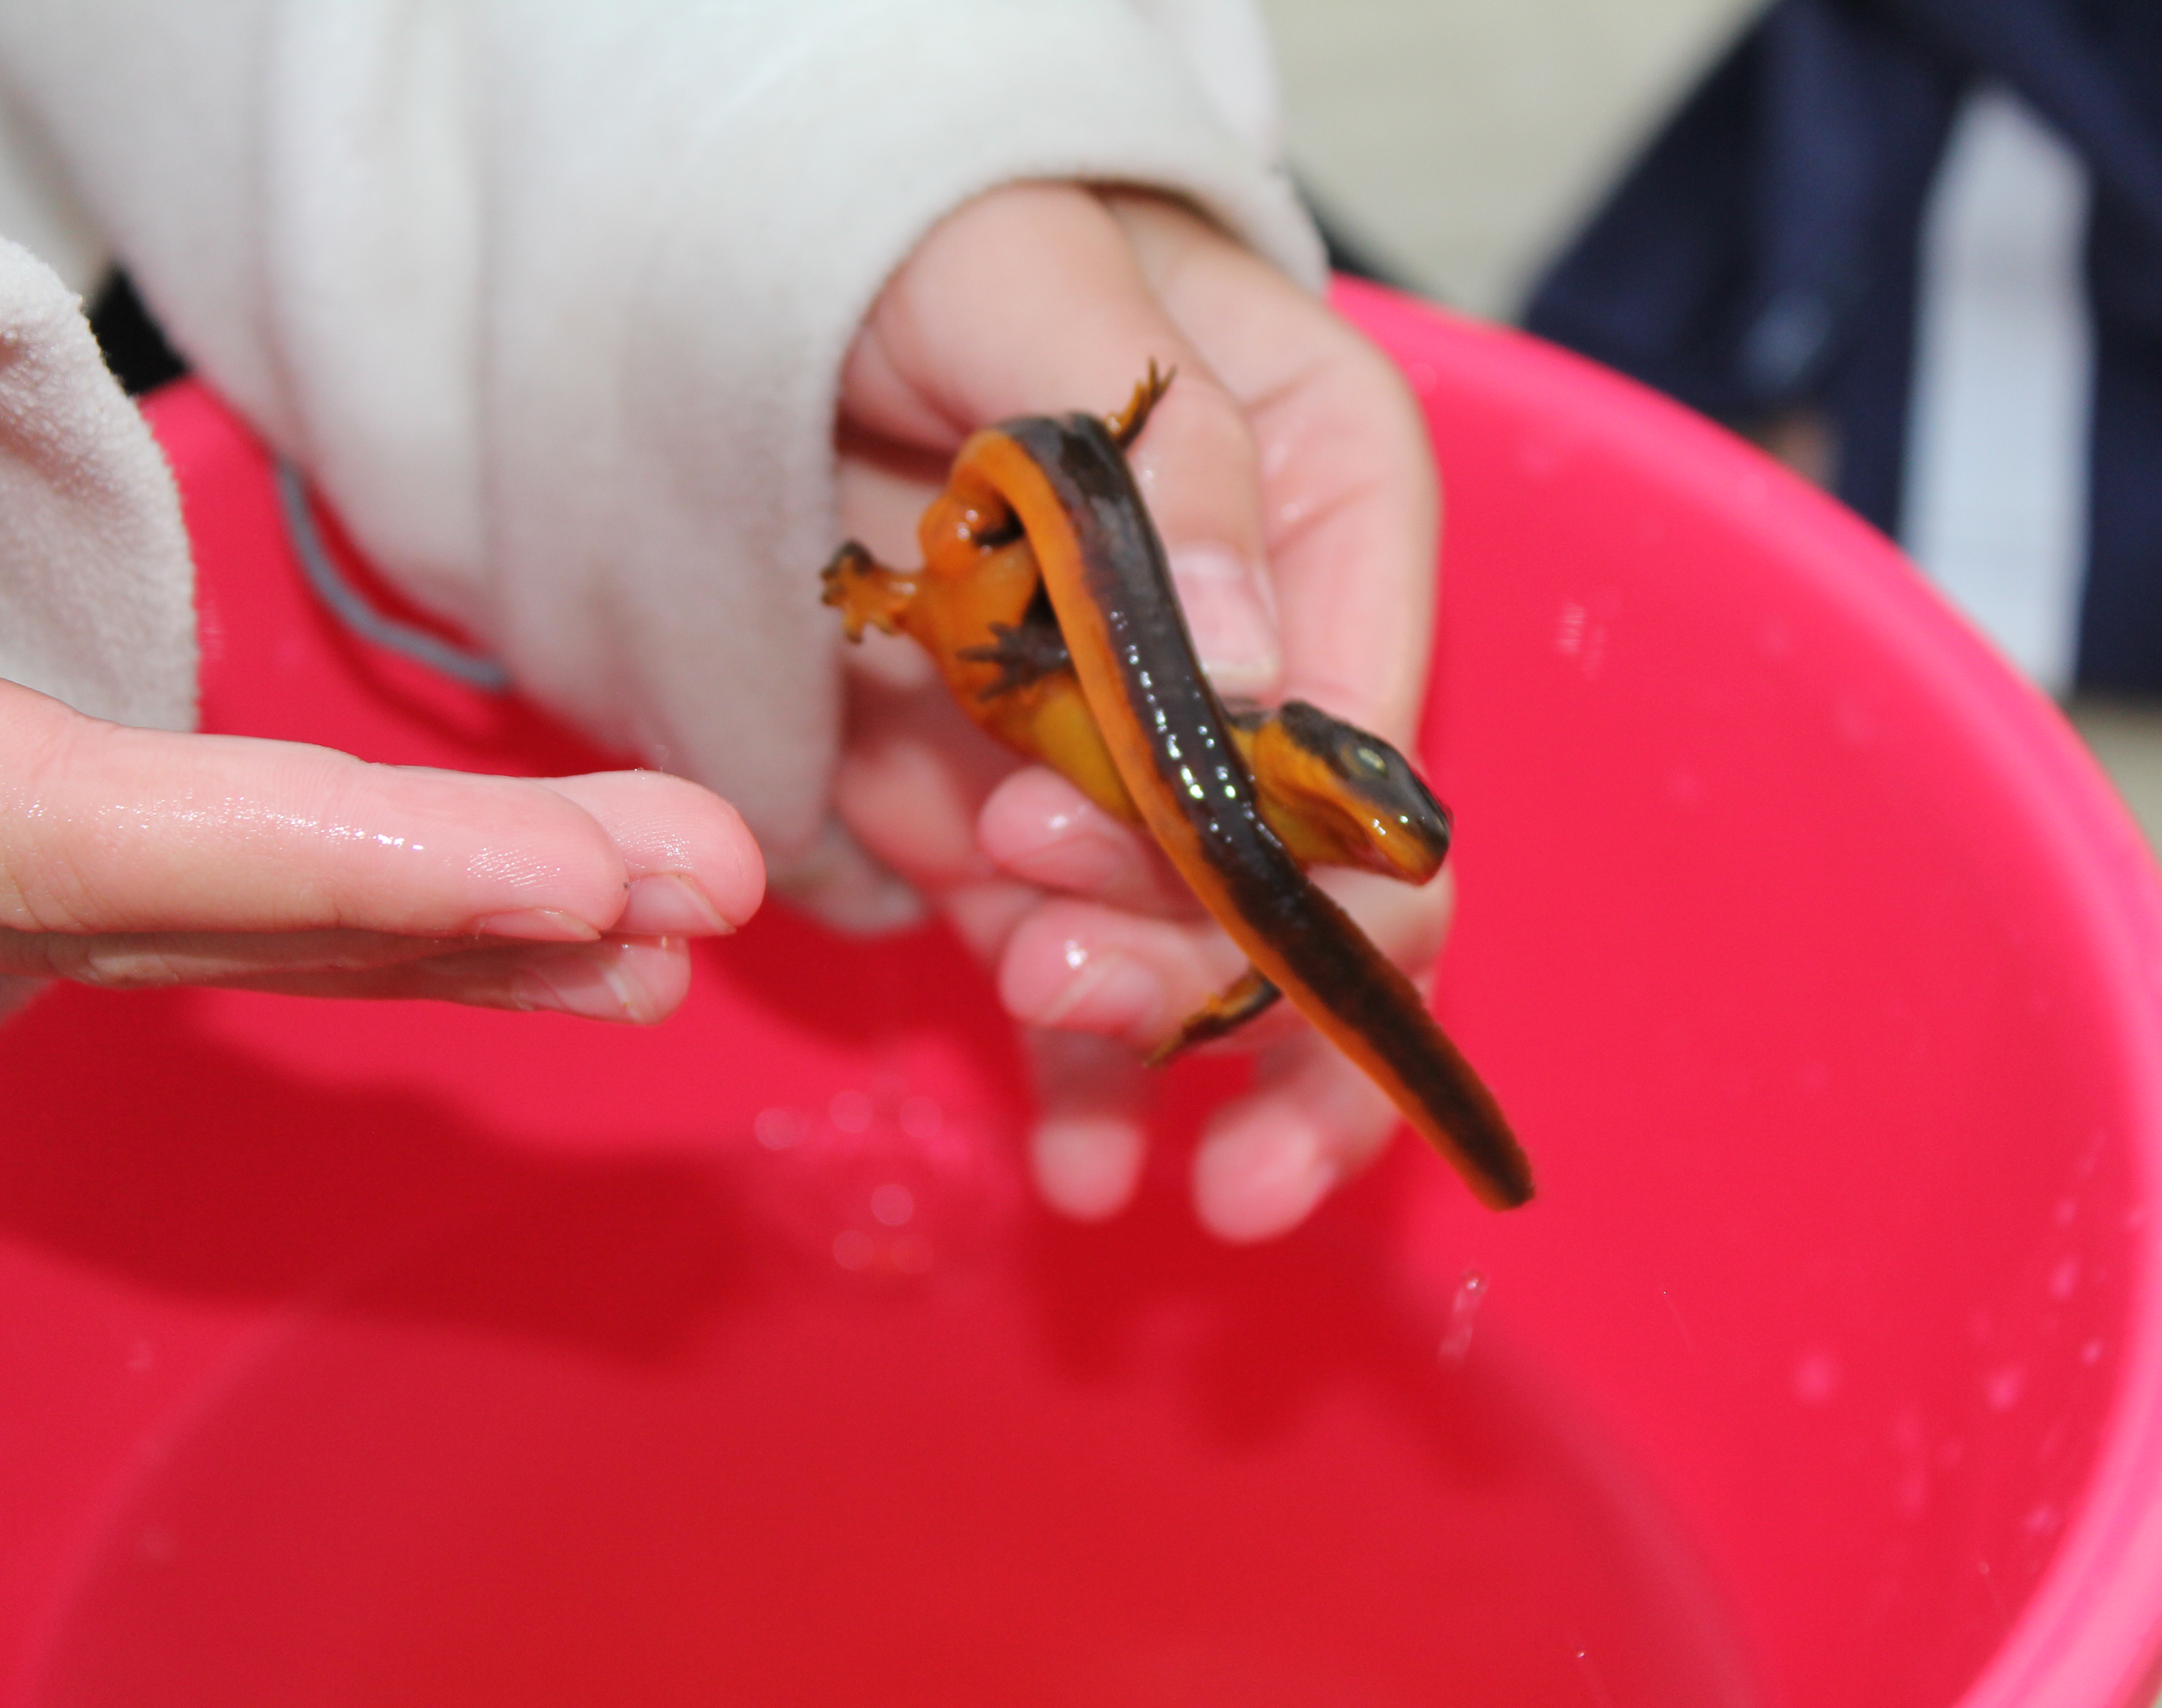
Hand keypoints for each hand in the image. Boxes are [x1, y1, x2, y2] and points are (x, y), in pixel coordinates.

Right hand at [0, 500, 761, 1016]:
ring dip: (461, 928)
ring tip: (674, 928)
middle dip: (470, 909)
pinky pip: (205, 869)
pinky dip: (378, 892)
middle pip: (208, 908)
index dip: (355, 874)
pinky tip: (545, 909)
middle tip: (714, 887)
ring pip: (229, 914)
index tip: (589, 882)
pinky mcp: (3, 804)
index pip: (112, 848)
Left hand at [831, 183, 1447, 1240]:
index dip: (1299, 845)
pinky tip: (1074, 1174)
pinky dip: (1080, 1074)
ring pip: (1212, 949)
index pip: (1369, 724)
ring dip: (1153, 1053)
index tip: (1167, 875)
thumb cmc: (929, 230)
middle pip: (1319, 871)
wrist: (792, 274)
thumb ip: (1154, 464)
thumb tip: (1258, 676)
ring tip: (1078, 1154)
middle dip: (1223, 975)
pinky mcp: (1033, 815)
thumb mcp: (1028, 283)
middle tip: (1064, 992)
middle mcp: (1264, 652)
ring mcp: (1143, 750)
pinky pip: (1085, 959)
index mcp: (1331, 505)